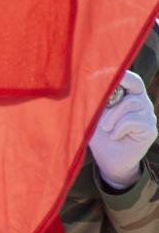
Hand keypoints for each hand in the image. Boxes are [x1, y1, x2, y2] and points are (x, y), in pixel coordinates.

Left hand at [91, 71, 157, 188]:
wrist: (109, 160)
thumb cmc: (99, 134)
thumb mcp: (92, 113)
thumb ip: (92, 99)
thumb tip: (82, 82)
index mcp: (128, 94)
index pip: (129, 77)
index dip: (116, 73)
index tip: (97, 72)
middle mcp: (141, 101)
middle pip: (135, 84)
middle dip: (115, 86)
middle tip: (100, 97)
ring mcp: (148, 115)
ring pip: (131, 103)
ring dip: (112, 116)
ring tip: (104, 127)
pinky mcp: (150, 129)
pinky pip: (133, 121)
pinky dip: (119, 128)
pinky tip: (115, 136)